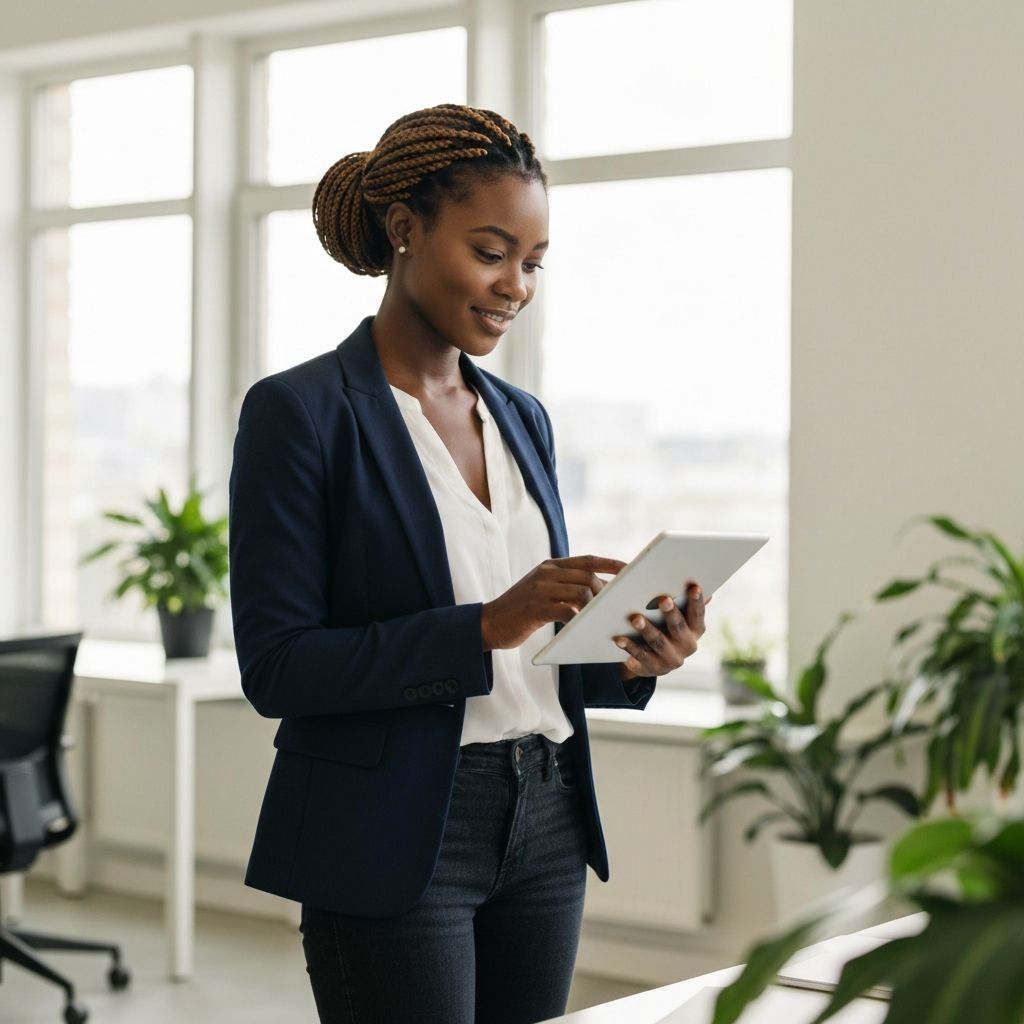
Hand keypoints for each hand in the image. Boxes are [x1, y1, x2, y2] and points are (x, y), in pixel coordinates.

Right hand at [481, 555, 625, 650]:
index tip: (629, 568)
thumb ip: (564, 586)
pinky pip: (567, 610)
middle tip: (618, 603)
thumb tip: (596, 592)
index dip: (610, 563)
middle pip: (587, 575)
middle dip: (606, 589)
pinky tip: (586, 626)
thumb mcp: (542, 590)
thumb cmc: (520, 611)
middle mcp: (546, 573)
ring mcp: (540, 589)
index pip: (587, 560)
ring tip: (604, 617)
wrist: (489, 622)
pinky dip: (580, 618)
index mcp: (550, 566)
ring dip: (596, 605)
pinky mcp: (536, 608)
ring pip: (581, 591)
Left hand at [615, 582, 708, 679]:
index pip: (698, 614)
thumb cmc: (667, 628)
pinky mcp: (652, 668)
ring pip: (657, 642)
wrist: (656, 661)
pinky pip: (639, 656)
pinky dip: (629, 647)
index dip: (697, 601)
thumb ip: (686, 602)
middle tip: (664, 600)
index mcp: (696, 630)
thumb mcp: (680, 616)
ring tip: (636, 618)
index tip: (694, 587)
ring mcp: (669, 659)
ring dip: (647, 629)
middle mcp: (687, 646)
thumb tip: (701, 584)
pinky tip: (619, 638)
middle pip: (678, 628)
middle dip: (671, 614)